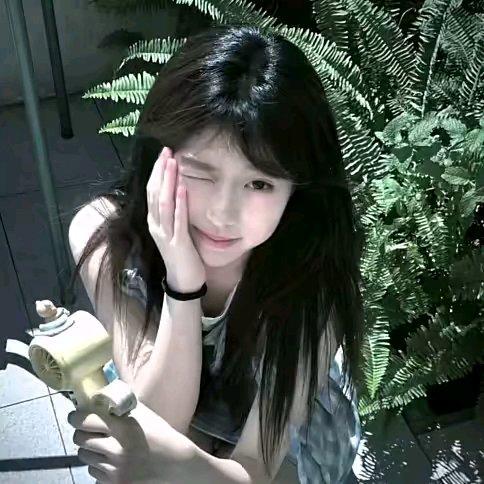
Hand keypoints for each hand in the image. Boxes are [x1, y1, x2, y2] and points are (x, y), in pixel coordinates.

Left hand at [68, 400, 194, 482]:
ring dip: (89, 449)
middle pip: (80, 439)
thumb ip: (122, 406)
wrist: (176, 464)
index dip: (76, 417)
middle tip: (86, 430)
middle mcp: (115, 449)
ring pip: (84, 457)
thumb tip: (100, 398)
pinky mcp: (114, 483)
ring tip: (101, 445)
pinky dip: (98, 466)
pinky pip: (94, 472)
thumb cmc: (161, 434)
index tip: (75, 416)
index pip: (86, 420)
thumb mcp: (144, 414)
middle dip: (81, 432)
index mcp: (123, 427)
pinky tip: (110, 461)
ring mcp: (114, 469)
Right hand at [146, 146, 205, 292]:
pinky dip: (179, 203)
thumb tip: (177, 191)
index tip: (164, 154)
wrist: (183, 282)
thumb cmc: (181, 255)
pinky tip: (182, 188)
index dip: (157, 172)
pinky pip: (178, 220)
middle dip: (161, 171)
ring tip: (173, 163)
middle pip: (154, 193)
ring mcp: (165, 235)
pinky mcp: (178, 243)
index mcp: (155, 222)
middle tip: (167, 151)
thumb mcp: (174, 231)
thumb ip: (173, 214)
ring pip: (163, 203)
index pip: (152, 192)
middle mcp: (156, 226)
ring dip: (168, 181)